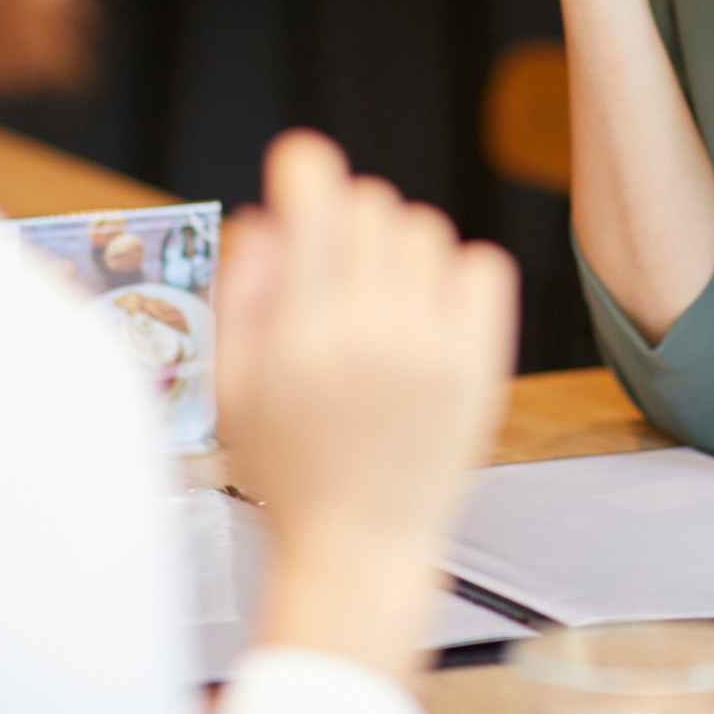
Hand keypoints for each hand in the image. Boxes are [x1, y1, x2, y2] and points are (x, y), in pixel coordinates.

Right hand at [214, 130, 517, 675]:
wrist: (361, 545)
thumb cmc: (287, 468)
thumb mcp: (231, 387)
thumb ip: (242, 293)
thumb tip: (270, 214)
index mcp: (299, 337)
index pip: (315, 204)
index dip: (304, 168)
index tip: (299, 168)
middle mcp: (369, 334)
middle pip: (370, 205)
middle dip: (344, 219)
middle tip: (333, 265)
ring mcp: (432, 348)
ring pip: (424, 229)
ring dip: (397, 247)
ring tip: (380, 298)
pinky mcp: (479, 363)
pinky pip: (482, 264)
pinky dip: (456, 273)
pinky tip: (428, 310)